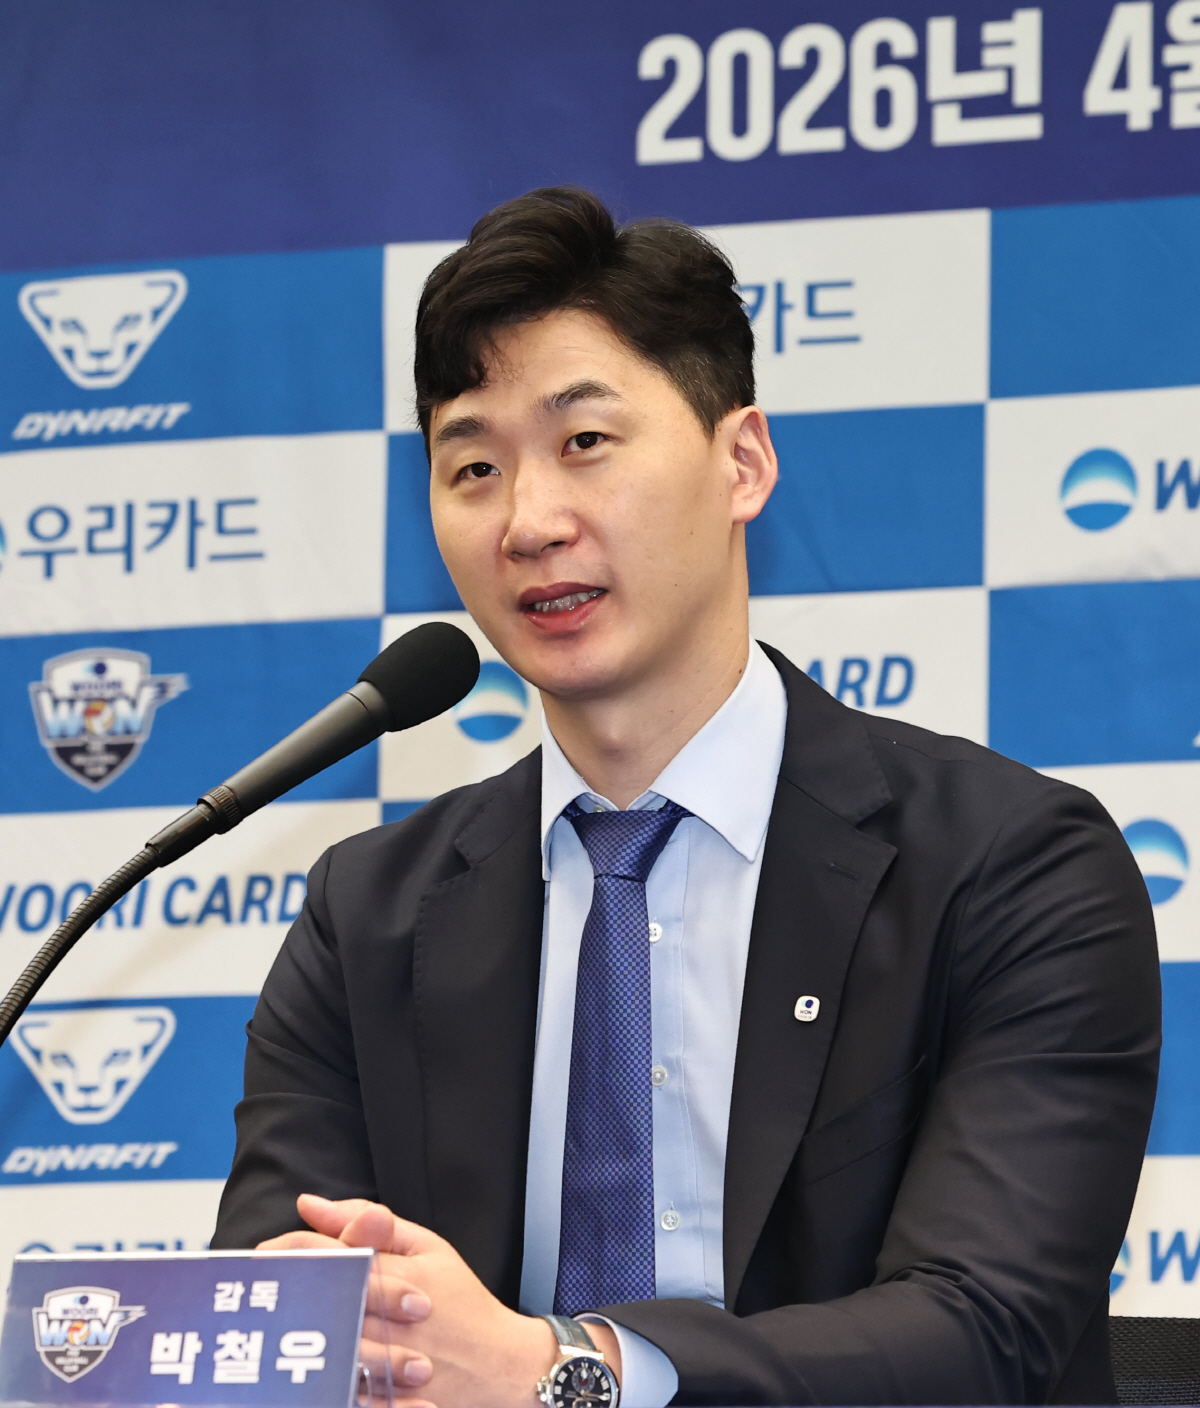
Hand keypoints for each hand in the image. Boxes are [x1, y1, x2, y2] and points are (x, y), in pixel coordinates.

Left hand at [258, 1195, 597, 1407]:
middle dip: (280, 1291)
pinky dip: (318, 1380)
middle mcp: (384, 1321)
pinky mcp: (384, 1401)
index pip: (325, 1255)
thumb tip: (311, 1204)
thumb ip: (370, 1223)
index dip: (287, 1251)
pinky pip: (341, 1391)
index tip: (266, 1254)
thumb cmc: (462, 1301)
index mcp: (393, 1276)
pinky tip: (301, 1372)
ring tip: (266, 1330)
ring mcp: (383, 1367)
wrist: (501, 1364)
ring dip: (290, 1338)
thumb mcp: (428, 1248)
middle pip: (314, 1300)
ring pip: (319, 1351)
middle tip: (258, 1287)